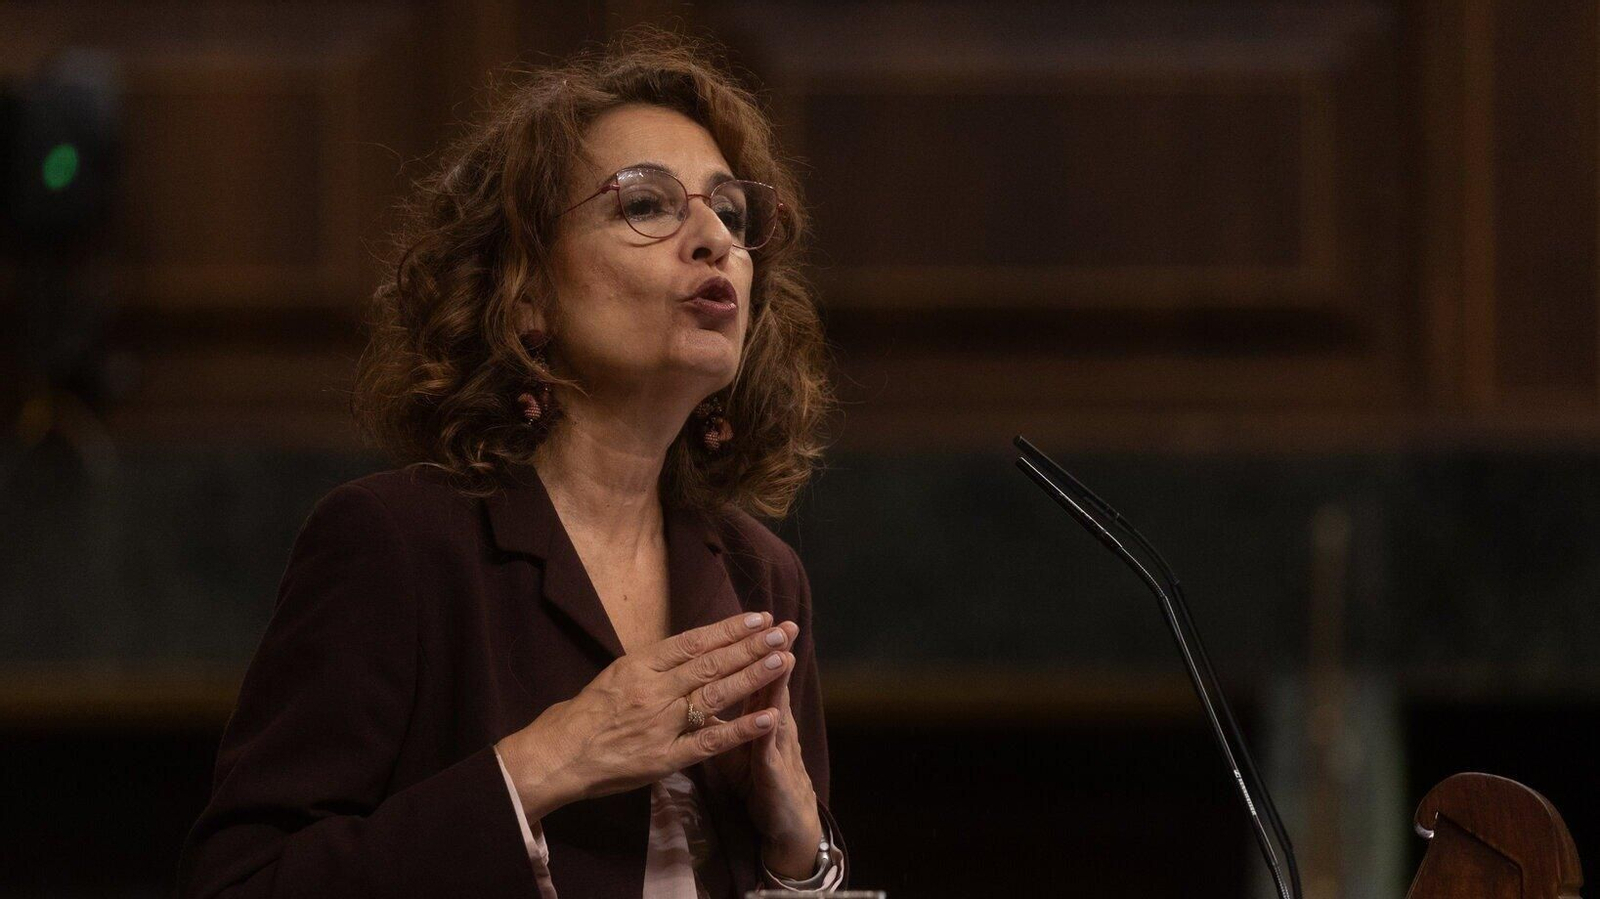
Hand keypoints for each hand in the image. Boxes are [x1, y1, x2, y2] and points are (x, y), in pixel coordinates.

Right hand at [495, 611, 792, 818]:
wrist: (556, 755)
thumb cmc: (582, 715)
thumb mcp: (615, 675)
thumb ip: (653, 666)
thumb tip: (688, 650)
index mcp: (639, 666)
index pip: (693, 642)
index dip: (729, 629)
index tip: (759, 617)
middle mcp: (653, 690)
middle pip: (711, 664)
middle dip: (751, 646)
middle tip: (784, 630)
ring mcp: (661, 724)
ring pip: (715, 695)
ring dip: (752, 676)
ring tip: (783, 659)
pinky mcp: (665, 757)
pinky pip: (710, 742)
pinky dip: (741, 729)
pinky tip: (769, 717)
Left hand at [708, 620, 824, 879]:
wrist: (788, 821)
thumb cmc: (759, 779)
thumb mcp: (738, 745)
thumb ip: (725, 717)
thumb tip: (700, 689)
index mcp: (763, 715)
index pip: (754, 674)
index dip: (755, 649)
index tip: (760, 618)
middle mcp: (773, 726)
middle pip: (770, 684)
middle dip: (772, 654)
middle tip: (782, 624)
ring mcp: (776, 749)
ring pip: (774, 711)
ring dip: (777, 684)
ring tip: (782, 656)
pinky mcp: (774, 777)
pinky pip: (769, 754)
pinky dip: (767, 735)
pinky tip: (771, 718)